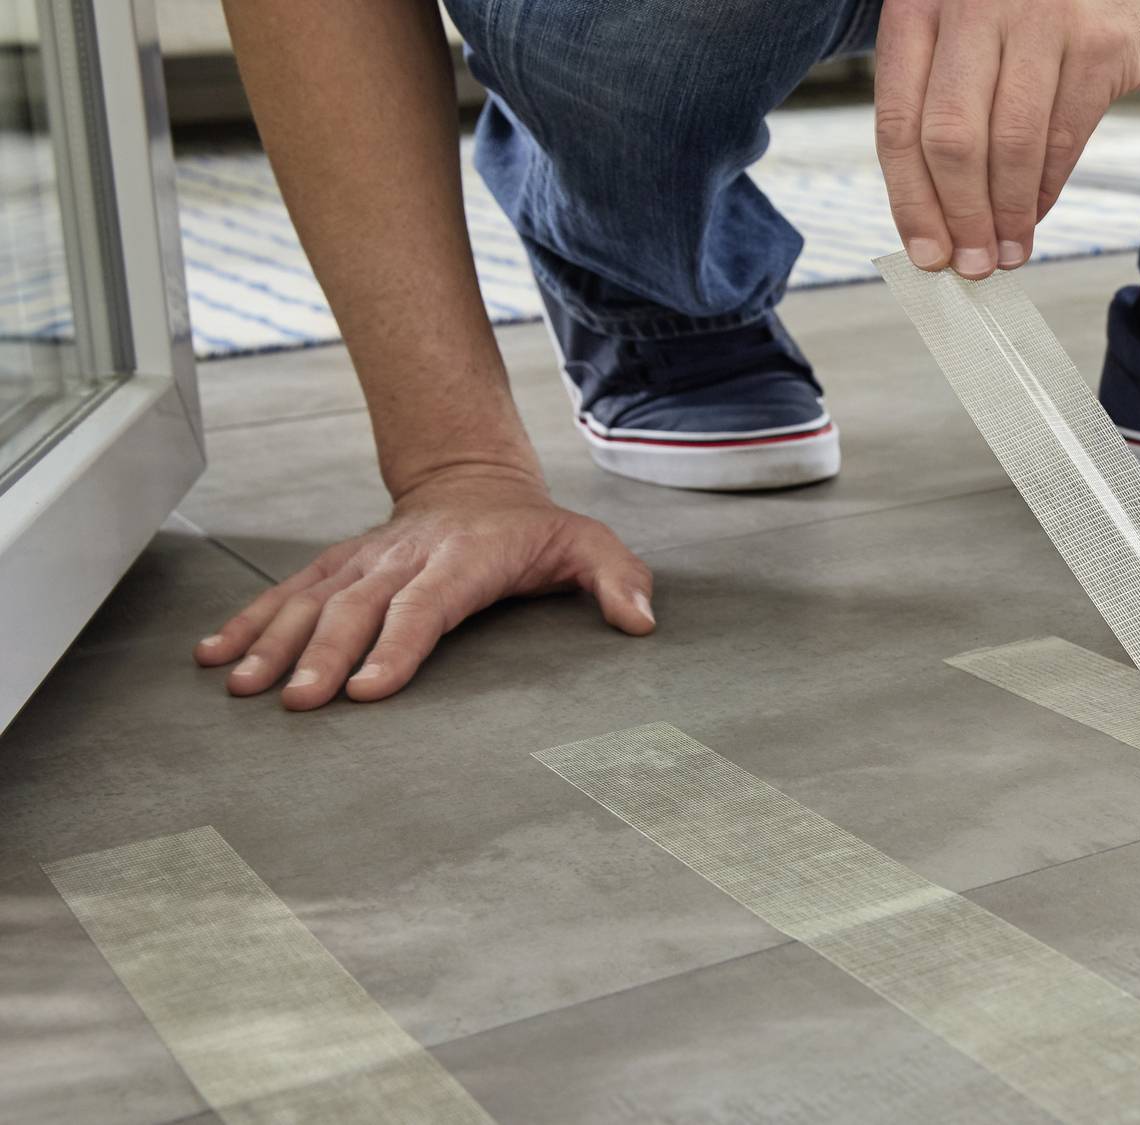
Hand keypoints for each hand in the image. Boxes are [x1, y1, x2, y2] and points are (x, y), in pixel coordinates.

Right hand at [193, 465, 654, 709]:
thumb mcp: (590, 546)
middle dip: (324, 656)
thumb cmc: (535, 532)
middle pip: (358, 609)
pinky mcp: (338, 566)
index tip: (370, 689)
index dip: (398, 645)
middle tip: (297, 702)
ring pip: (312, 600)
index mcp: (466, 558)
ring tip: (242, 687)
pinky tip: (214, 655)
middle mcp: (405, 558)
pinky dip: (248, 622)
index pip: (427, 605)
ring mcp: (365, 560)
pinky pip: (288, 593)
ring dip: (273, 643)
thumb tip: (642, 620)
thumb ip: (618, 580)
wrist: (475, 482)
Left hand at [875, 0, 1139, 278]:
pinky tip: (1035, 213)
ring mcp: (1039, 19)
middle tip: (971, 264)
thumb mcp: (965, 32)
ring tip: (1007, 252)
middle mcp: (973, 5)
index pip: (899, 122)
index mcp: (920, 5)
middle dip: (960, 218)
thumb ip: (941, 102)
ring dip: (1008, 215)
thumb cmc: (1030, 8)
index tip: (926, 253)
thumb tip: (933, 217)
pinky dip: (1046, 189)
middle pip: (950, 140)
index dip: (910, 201)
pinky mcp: (1097, 42)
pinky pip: (1063, 138)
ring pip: (1011, 145)